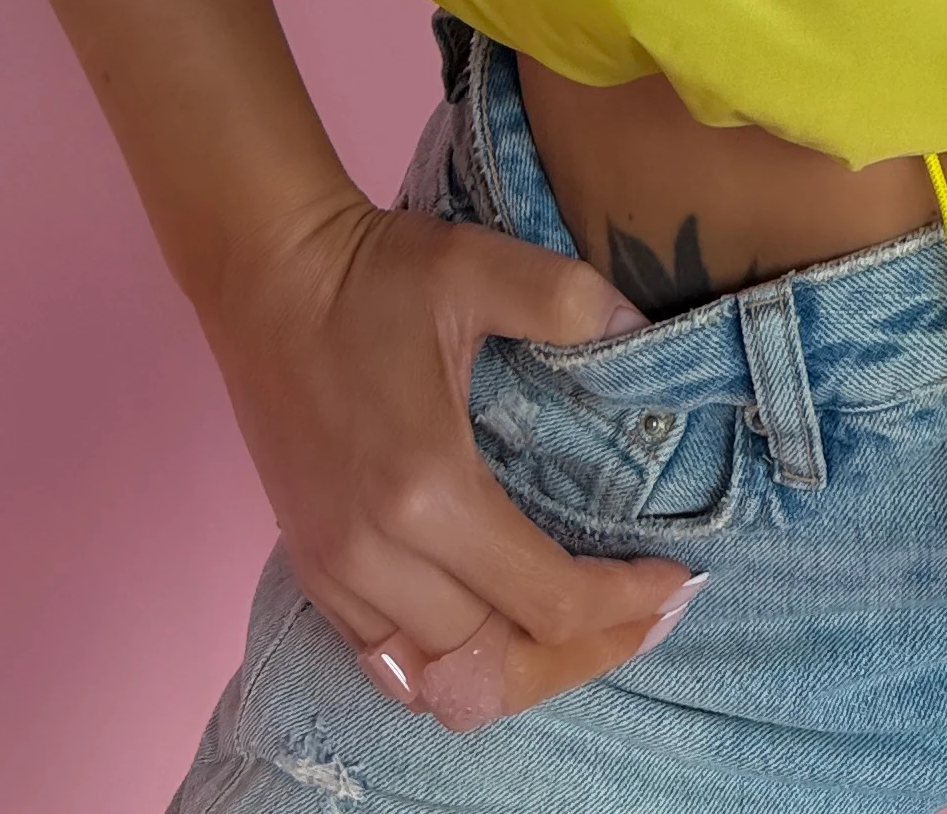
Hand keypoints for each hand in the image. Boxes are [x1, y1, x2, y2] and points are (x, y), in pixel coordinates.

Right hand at [201, 190, 701, 731]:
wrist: (267, 273)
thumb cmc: (375, 271)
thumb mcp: (481, 265)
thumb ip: (571, 300)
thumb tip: (644, 330)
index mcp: (427, 490)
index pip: (547, 599)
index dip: (625, 604)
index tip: (679, 578)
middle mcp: (375, 554)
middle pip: (501, 662)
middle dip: (589, 649)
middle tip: (648, 615)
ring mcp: (335, 570)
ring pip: (442, 682)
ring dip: (520, 672)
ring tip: (581, 636)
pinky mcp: (312, 568)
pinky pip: (387, 665)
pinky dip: (451, 672)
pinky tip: (495, 637)